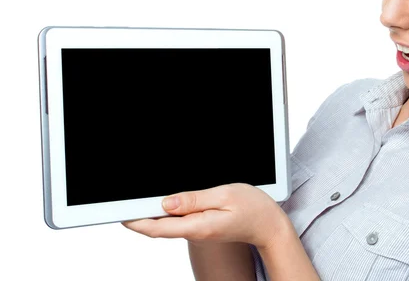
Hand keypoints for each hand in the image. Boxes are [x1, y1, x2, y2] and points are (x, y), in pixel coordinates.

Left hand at [122, 183, 288, 249]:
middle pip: (159, 228)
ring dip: (150, 215)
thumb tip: (167, 203)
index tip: (121, 212)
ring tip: (137, 201)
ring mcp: (199, 230)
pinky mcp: (202, 226)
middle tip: (122, 204)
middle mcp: (196, 231)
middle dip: (138, 217)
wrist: (269, 225)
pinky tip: (163, 203)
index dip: (137, 221)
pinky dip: (165, 213)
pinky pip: (178, 221)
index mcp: (199, 226)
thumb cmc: (253, 208)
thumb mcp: (225, 195)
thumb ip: (195, 199)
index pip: (159, 227)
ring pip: (167, 225)